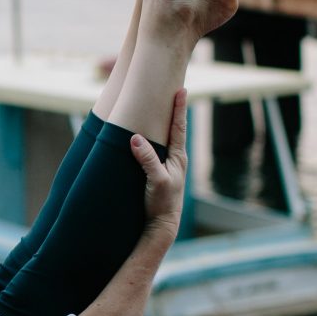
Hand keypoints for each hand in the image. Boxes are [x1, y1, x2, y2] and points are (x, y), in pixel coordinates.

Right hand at [128, 88, 188, 240]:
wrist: (161, 225)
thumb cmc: (162, 204)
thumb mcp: (156, 180)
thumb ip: (147, 159)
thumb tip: (135, 137)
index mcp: (178, 157)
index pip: (179, 127)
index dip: (179, 108)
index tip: (181, 89)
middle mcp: (175, 158)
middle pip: (174, 128)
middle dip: (172, 110)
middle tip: (173, 90)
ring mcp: (167, 165)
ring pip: (165, 138)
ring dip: (162, 122)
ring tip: (159, 107)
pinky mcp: (157, 172)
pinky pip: (156, 149)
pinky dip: (152, 137)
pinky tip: (145, 135)